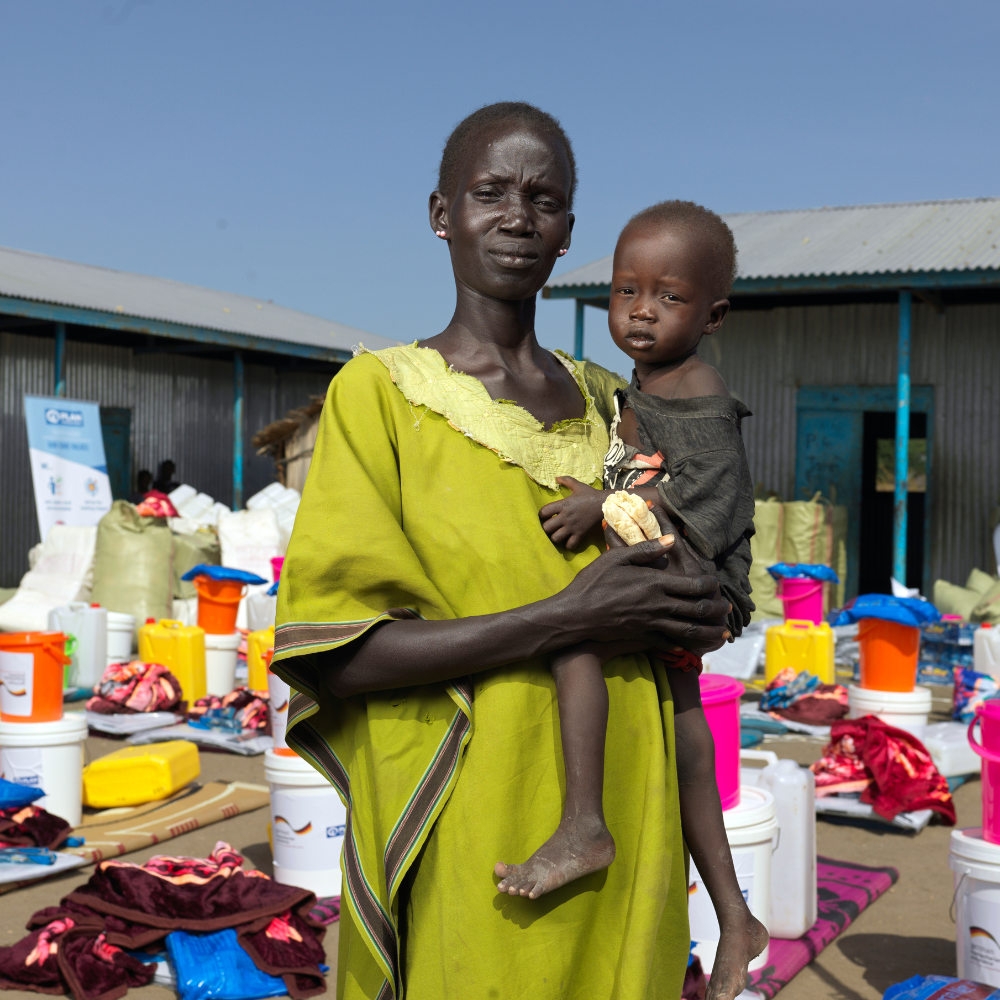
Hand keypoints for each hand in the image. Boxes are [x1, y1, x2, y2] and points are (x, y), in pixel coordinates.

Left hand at [538, 477, 607, 549]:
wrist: (605, 504)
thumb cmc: (590, 494)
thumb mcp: (577, 485)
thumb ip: (565, 480)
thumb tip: (556, 478)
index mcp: (563, 504)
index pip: (543, 512)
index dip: (541, 514)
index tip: (545, 515)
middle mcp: (566, 517)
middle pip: (546, 528)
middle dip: (546, 528)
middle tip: (550, 526)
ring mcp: (573, 527)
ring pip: (556, 538)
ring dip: (555, 537)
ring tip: (558, 534)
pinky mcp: (580, 534)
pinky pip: (570, 545)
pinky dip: (567, 545)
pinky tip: (568, 539)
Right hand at [604, 506, 729, 655]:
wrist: (575, 615)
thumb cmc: (592, 583)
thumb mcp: (616, 558)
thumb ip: (645, 549)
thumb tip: (671, 540)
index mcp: (654, 583)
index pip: (693, 585)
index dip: (709, 585)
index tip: (716, 584)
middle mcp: (657, 605)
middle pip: (696, 609)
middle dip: (715, 609)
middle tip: (726, 609)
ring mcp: (650, 623)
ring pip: (687, 630)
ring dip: (707, 631)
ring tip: (720, 632)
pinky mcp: (640, 636)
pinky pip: (666, 642)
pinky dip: (680, 644)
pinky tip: (687, 646)